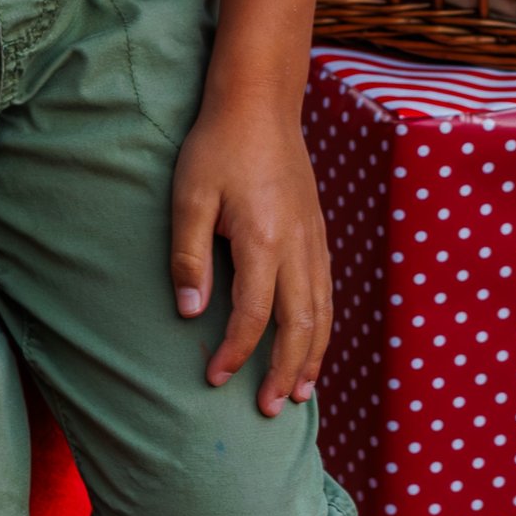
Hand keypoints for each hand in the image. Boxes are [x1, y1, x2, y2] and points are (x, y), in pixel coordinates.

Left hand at [169, 89, 331, 417]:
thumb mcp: (188, 197)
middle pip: (301, 326)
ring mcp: (315, 240)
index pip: (253, 315)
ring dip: (312, 358)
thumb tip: (190, 314)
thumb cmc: (217, 148)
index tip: (214, 379)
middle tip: (268, 410)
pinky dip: (323, 328)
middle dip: (284, 372)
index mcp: (264, 241)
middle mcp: (298, 247)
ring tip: (299, 394)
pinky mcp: (319, 234)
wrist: (260, 105)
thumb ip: (190, 257)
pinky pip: (328, 293)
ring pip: (323, 313)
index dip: (236, 353)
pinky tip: (313, 346)